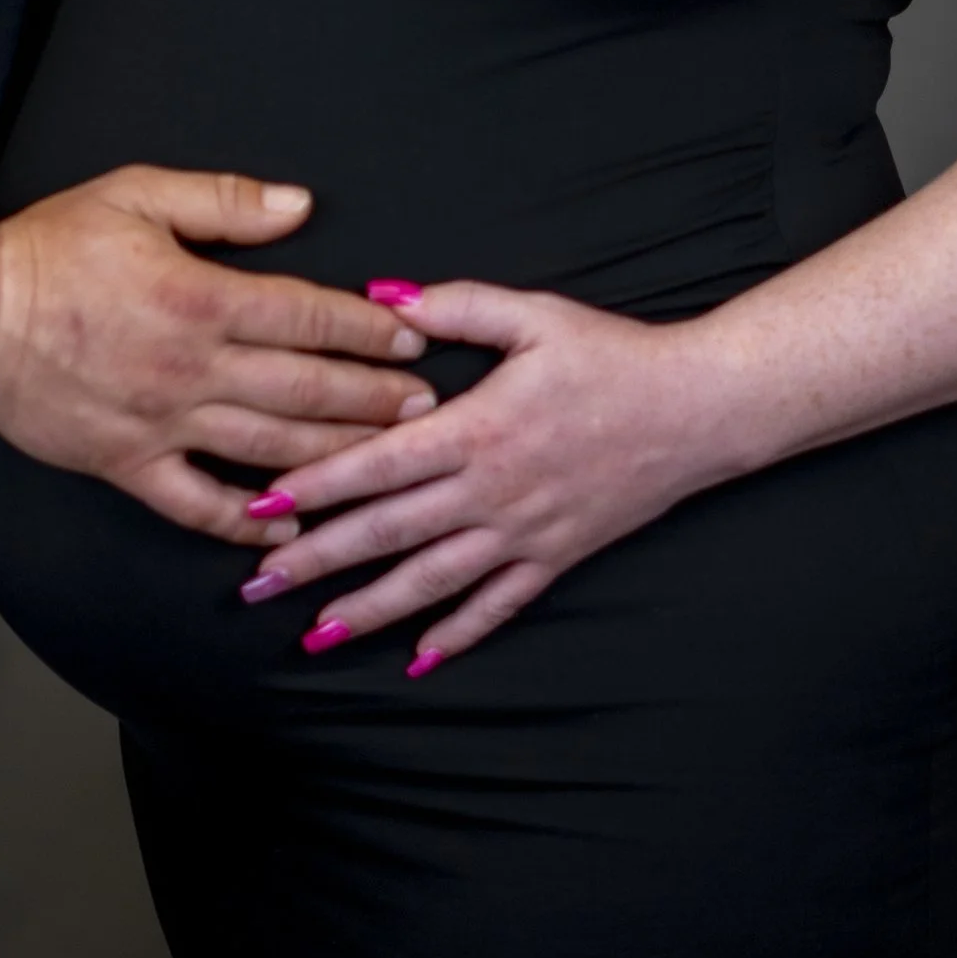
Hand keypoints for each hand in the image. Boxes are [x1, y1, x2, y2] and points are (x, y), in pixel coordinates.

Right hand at [0, 171, 436, 545]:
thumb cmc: (51, 247)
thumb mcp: (138, 194)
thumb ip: (225, 202)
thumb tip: (301, 207)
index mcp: (199, 298)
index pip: (306, 317)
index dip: (365, 331)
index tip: (408, 340)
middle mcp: (191, 368)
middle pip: (304, 389)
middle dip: (372, 399)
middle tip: (426, 407)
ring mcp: (161, 424)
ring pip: (268, 449)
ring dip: (335, 454)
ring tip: (387, 459)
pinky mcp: (126, 465)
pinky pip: (197, 504)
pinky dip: (246, 522)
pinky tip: (291, 530)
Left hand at [232, 280, 748, 666]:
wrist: (700, 408)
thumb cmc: (614, 354)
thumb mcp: (534, 315)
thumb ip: (456, 306)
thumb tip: (385, 297)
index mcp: (478, 428)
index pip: (378, 465)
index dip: (317, 486)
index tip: (261, 505)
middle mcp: (492, 490)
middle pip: (388, 532)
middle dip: (317, 561)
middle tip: (256, 585)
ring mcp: (523, 532)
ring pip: (432, 581)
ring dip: (369, 610)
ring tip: (315, 634)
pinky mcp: (555, 556)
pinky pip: (498, 606)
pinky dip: (458, 635)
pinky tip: (418, 659)